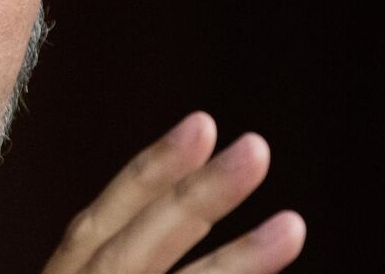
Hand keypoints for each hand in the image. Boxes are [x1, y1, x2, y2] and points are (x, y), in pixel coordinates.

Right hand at [42, 112, 305, 273]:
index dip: (148, 174)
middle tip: (257, 148)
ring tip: (292, 227)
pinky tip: (275, 262)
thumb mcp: (91, 273)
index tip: (203, 125)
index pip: (94, 227)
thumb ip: (131, 254)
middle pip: (129, 251)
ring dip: (235, 263)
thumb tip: (192, 227)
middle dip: (193, 199)